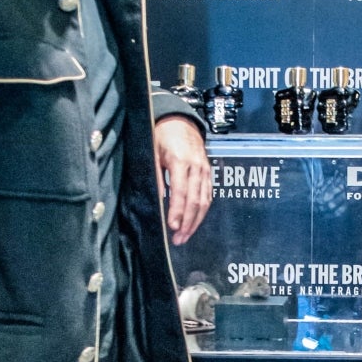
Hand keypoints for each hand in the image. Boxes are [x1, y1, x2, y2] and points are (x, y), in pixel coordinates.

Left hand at [154, 116, 211, 244]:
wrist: (180, 121)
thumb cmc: (162, 136)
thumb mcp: (152, 153)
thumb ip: (156, 177)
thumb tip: (157, 201)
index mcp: (180, 161)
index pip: (180, 192)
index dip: (176, 211)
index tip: (172, 227)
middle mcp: (196, 166)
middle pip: (195, 200)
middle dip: (187, 223)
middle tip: (178, 239)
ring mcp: (205, 169)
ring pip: (204, 200)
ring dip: (196, 221)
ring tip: (185, 236)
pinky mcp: (208, 172)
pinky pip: (208, 195)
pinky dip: (202, 211)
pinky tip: (194, 222)